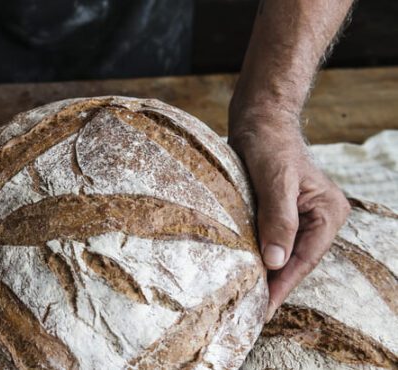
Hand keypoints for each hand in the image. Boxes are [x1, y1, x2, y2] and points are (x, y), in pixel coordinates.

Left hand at [229, 116, 349, 321]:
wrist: (259, 119)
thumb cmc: (269, 143)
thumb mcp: (274, 180)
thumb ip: (278, 219)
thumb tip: (276, 262)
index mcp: (328, 212)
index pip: (305, 258)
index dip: (283, 285)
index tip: (263, 309)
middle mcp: (321, 217)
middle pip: (296, 261)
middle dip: (274, 285)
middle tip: (248, 312)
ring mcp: (303, 217)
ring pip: (283, 254)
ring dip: (266, 274)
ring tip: (244, 300)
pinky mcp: (282, 213)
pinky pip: (273, 241)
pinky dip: (259, 256)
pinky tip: (244, 271)